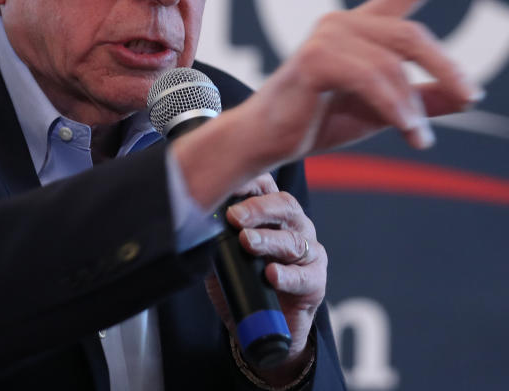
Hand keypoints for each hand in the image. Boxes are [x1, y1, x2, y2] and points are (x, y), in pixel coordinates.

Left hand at [204, 175, 325, 381]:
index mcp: (272, 213)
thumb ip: (212, 237)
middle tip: (234, 216)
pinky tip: (272, 275)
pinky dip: (287, 275)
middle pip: (284, 206)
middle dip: (257, 209)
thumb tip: (192, 223)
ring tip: (247, 242)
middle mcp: (294, 226)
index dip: (248, 182)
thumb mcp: (221, 255)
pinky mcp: (316, 281)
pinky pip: (304, 276)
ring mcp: (309, 251)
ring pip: (292, 240)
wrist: (262, 325)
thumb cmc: (242, 281)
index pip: (265, 186)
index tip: (226, 186)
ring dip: (267, 240)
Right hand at [244, 0, 481, 162]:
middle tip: (471, 99)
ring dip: (413, 106)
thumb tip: (471, 98)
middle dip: (446, 68)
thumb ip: (421, 102)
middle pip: (411, 34)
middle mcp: (341, 24)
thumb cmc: (317, 121)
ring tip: (421, 138)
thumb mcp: (381, 111)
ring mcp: (326, 37)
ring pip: (393, 64)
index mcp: (357, 30)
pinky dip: (395, 108)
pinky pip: (371, 80)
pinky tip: (408, 130)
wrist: (266, 139)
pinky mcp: (314, 59)